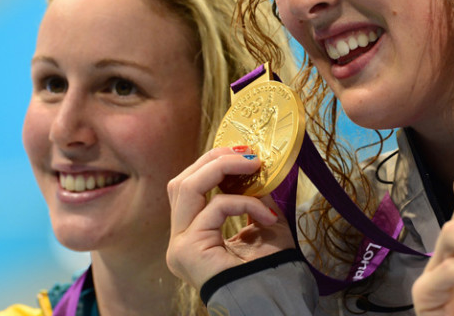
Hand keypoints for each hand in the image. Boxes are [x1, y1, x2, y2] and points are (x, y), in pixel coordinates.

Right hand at [166, 147, 294, 288]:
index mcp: (194, 234)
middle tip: (247, 153)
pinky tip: (266, 215)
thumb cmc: (269, 269)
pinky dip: (243, 202)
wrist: (273, 299)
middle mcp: (180, 239)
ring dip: (221, 168)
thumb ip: (253, 196)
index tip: (244, 153)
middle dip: (214, 160)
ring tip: (253, 164)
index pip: (190, 188)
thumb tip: (254, 169)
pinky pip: (215, 207)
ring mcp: (180, 245)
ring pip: (187, 187)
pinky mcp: (187, 249)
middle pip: (182, 183)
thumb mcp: (262, 222)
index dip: (213, 165)